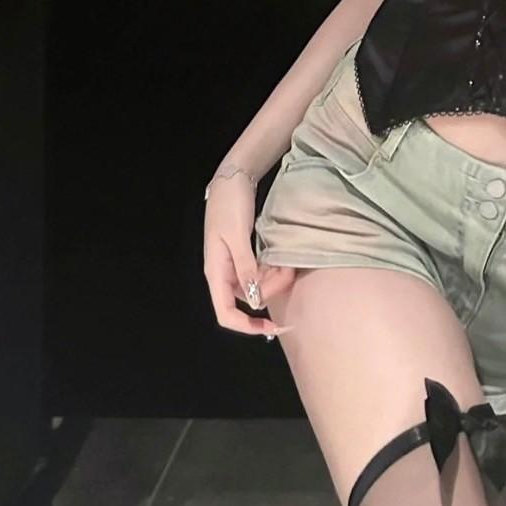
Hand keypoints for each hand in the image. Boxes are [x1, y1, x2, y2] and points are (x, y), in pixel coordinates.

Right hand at [202, 174, 296, 339]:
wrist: (232, 178)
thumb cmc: (230, 204)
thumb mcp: (238, 236)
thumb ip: (245, 268)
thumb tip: (253, 300)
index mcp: (216, 272)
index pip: (226, 314)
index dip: (248, 326)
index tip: (272, 328)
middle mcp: (222, 273)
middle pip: (244, 302)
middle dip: (268, 294)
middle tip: (289, 275)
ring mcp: (231, 265)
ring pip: (253, 288)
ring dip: (272, 282)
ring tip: (289, 266)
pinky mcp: (241, 255)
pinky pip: (256, 273)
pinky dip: (270, 272)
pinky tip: (281, 262)